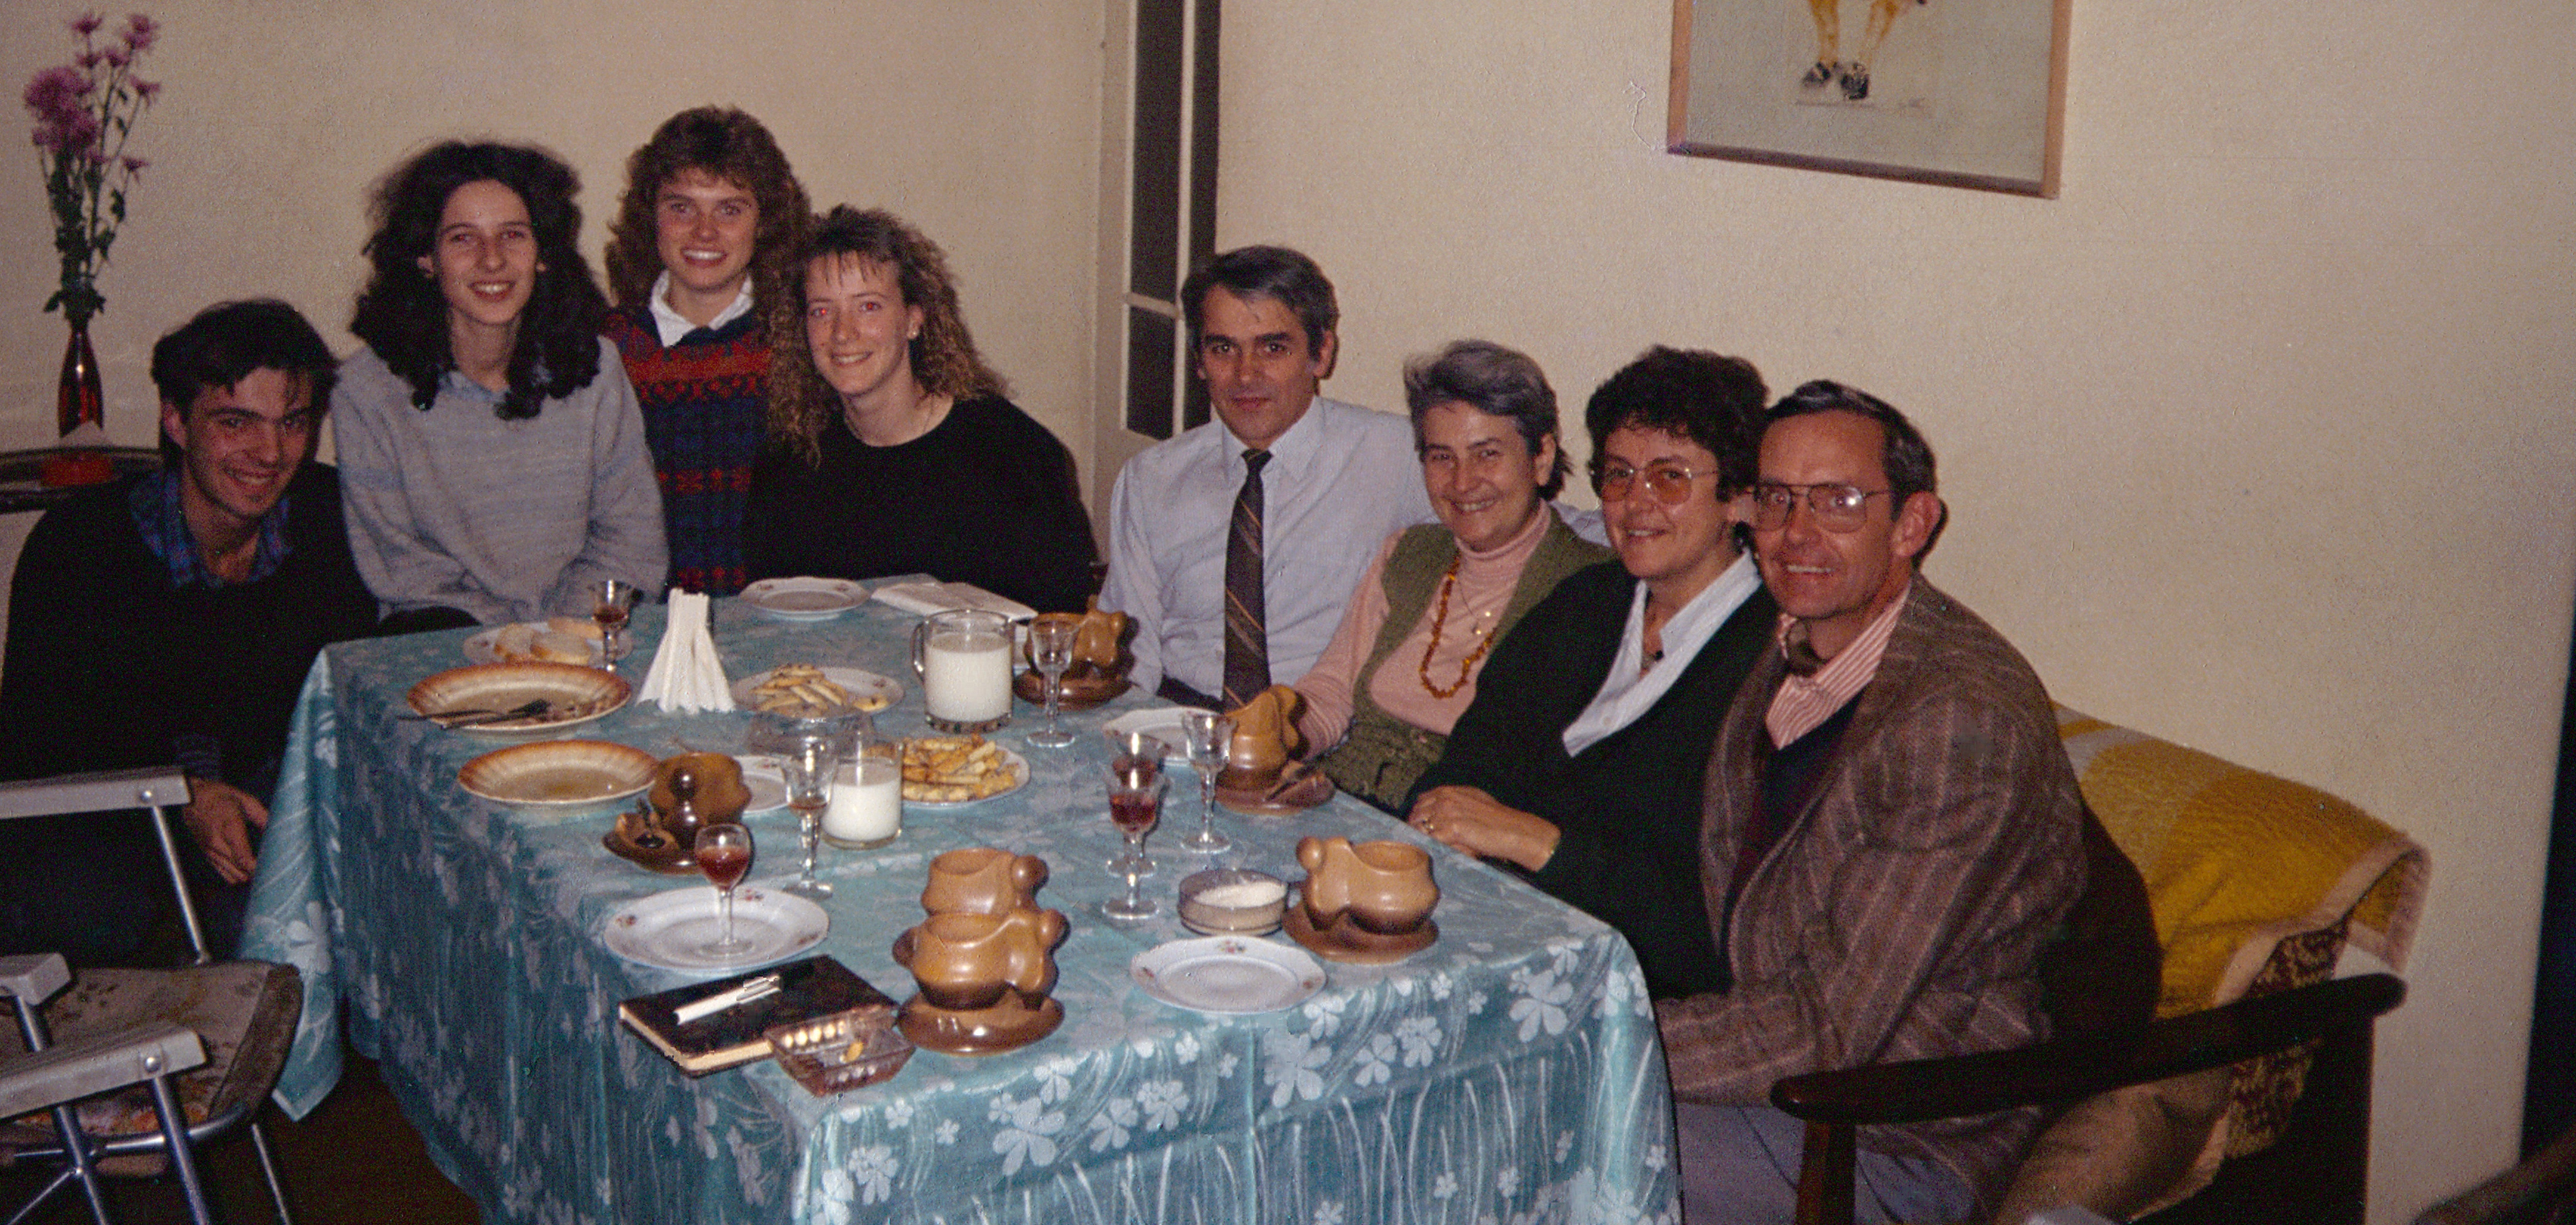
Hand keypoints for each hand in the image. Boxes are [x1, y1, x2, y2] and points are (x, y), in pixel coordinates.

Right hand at [181, 777, 268, 884]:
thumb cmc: (221, 797)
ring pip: (233, 877)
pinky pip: (224, 874)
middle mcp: (217, 843)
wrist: (191, 798)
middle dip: (258, 873)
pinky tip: (247, 868)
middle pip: (240, 871)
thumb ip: (263, 817)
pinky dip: (237, 875)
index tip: (273, 868)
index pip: (243, 857)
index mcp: (230, 827)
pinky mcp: (207, 855)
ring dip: (248, 876)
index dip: (259, 868)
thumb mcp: (246, 800)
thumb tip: (278, 832)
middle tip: (273, 868)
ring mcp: (210, 851)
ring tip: (262, 868)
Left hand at [1408, 785, 1558, 871]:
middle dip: (1416, 828)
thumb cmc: (1497, 819)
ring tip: (1426, 849)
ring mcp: (1446, 813)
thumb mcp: (1473, 800)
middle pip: (1416, 814)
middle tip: (1420, 842)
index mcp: (1450, 791)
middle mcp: (1445, 799)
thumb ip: (1454, 802)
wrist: (1513, 830)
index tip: (1419, 826)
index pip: (1421, 800)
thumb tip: (1437, 812)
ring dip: (1420, 839)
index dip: (1418, 814)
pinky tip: (1435, 853)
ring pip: (1419, 828)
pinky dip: (1430, 847)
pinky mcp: (1451, 830)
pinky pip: (1430, 840)